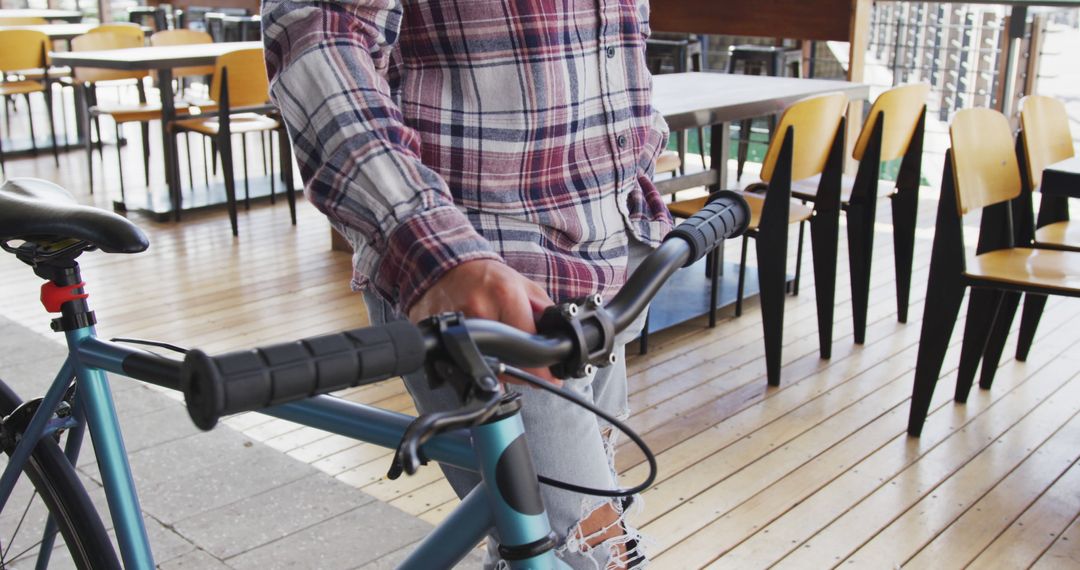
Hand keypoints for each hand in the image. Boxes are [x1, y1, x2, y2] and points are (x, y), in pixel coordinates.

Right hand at [407, 259, 560, 385]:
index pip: (528, 344)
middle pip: (508, 360)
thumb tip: (558, 339)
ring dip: (500, 366)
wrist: (448, 266)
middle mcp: (481, 310)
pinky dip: (479, 361)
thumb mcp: (524, 287)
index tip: (551, 377)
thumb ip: (544, 311)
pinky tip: (481, 347)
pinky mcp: (443, 333)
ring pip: (487, 366)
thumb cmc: (488, 277)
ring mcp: (459, 324)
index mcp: (505, 295)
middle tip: (527, 362)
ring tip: (501, 347)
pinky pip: (466, 362)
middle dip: (522, 368)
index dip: (542, 366)